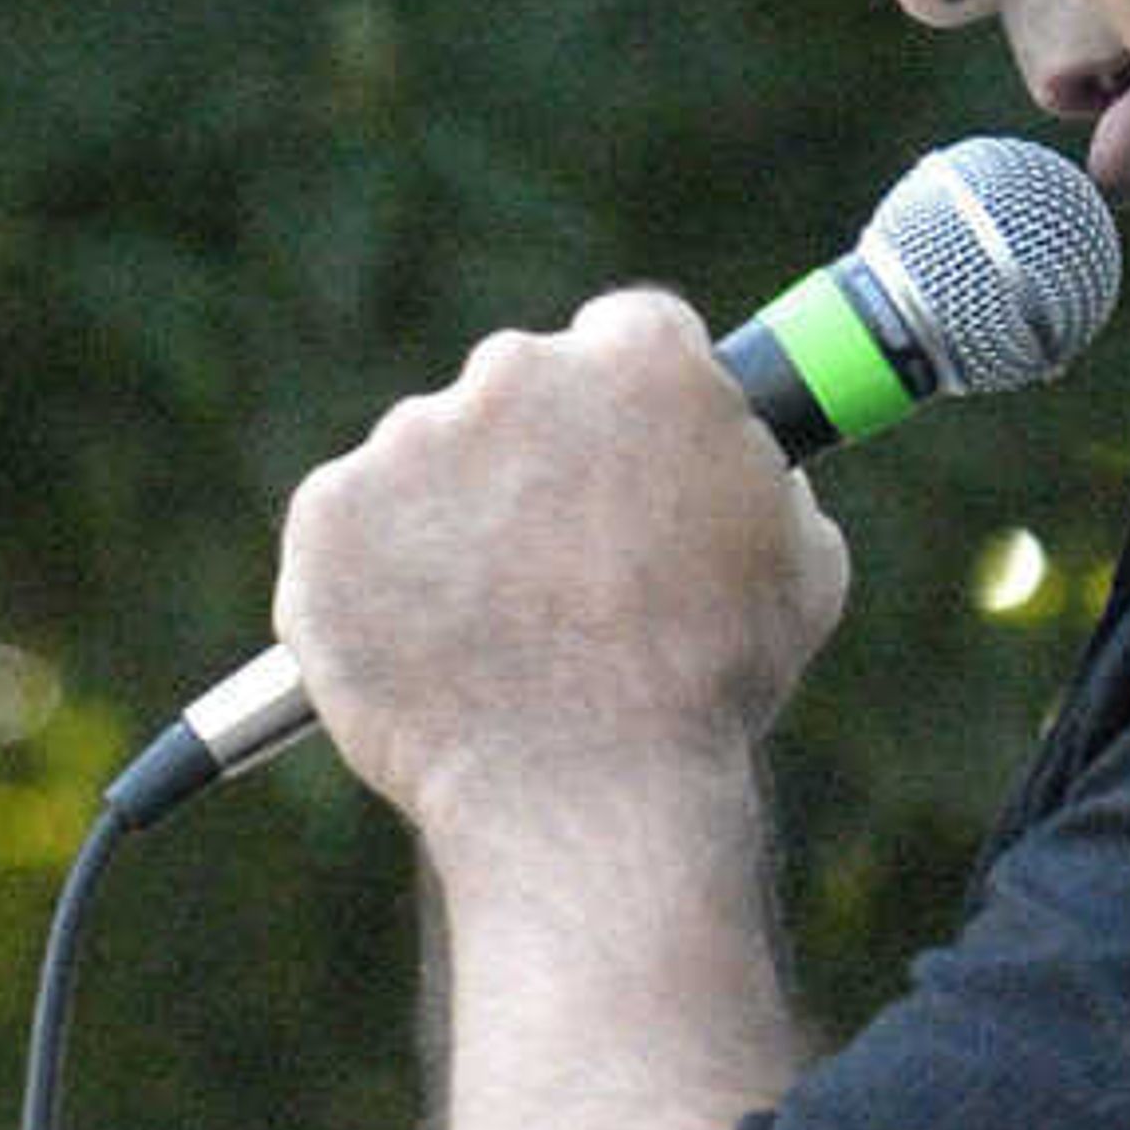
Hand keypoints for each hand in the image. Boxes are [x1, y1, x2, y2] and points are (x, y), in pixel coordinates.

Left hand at [274, 290, 849, 835]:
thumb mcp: (800, 563)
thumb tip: (733, 466)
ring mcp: (411, 439)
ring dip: (452, 522)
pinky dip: (372, 578)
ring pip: (428, 461)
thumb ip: (758, 478)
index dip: (632, 406)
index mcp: (644, 362)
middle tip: (557, 566)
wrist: (588, 793)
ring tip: (494, 632)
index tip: (625, 455)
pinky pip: (349, 528)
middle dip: (534, 461)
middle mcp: (518, 372)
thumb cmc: (709, 688)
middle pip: (519, 388)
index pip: (629, 336)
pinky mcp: (329, 513)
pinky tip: (427, 646)